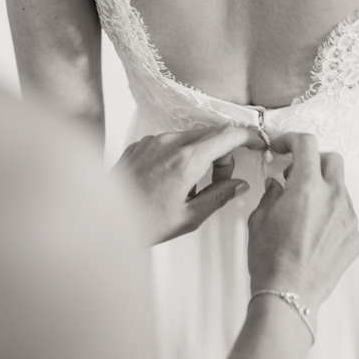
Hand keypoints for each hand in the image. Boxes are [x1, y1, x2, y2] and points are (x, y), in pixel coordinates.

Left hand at [115, 126, 267, 245]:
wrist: (99, 222)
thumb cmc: (141, 223)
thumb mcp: (189, 217)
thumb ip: (220, 196)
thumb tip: (239, 185)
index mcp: (186, 160)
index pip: (229, 135)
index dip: (249, 137)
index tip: (259, 143)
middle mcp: (169, 143)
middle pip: (212, 135)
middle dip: (224, 154)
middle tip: (220, 181)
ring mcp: (152, 142)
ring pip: (191, 138)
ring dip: (202, 155)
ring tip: (190, 187)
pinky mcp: (139, 145)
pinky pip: (170, 142)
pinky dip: (180, 155)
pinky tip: (170, 182)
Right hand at [246, 132, 358, 310]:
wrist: (289, 294)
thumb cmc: (270, 259)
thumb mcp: (259, 219)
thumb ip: (271, 193)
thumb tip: (278, 184)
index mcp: (307, 187)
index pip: (307, 144)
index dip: (292, 140)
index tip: (283, 147)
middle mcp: (334, 197)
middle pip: (332, 160)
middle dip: (313, 161)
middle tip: (295, 174)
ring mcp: (349, 217)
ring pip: (340, 189)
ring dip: (323, 190)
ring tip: (303, 210)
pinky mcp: (355, 237)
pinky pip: (346, 215)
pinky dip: (332, 215)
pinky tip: (314, 232)